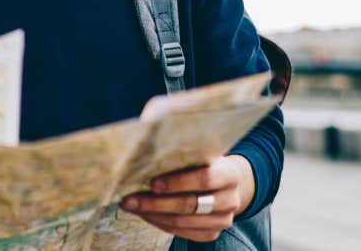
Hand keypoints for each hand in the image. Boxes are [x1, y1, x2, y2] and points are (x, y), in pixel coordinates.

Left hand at [119, 155, 254, 242]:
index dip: (177, 182)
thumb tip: (147, 128)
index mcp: (230, 174)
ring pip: (182, 222)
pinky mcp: (211, 233)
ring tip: (131, 206)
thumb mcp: (198, 149)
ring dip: (153, 215)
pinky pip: (182, 233)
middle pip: (190, 204)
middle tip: (130, 199)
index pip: (204, 179)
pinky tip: (145, 214)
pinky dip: (160, 223)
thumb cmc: (202, 160)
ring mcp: (223, 219)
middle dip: (156, 203)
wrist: (223, 181)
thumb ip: (180, 144)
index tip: (152, 182)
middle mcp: (230, 199)